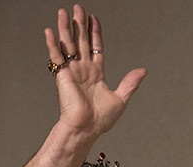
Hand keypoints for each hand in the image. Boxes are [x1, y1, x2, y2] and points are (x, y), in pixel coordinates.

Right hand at [45, 5, 146, 137]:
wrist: (86, 129)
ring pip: (68, 45)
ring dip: (65, 28)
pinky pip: (56, 57)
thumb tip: (143, 71)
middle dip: (79, 24)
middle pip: (80, 41)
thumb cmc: (100, 120)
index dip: (94, 33)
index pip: (94, 47)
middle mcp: (83, 70)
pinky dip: (52, 44)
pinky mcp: (62, 76)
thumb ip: (130, 83)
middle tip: (78, 8)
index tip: (93, 19)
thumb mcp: (121, 99)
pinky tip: (49, 31)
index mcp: (96, 74)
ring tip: (63, 12)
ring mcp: (72, 71)